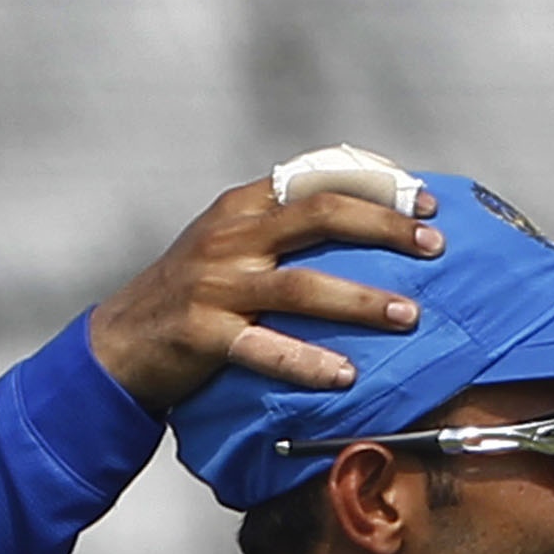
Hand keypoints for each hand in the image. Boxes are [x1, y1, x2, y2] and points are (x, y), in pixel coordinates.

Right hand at [85, 172, 442, 410]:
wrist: (120, 341)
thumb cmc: (193, 293)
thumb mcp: (232, 242)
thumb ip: (286, 226)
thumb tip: (368, 222)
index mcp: (243, 206)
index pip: (318, 178)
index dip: (377, 185)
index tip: (426, 203)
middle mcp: (232, 237)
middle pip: (320, 216)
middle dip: (384, 227)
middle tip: (433, 246)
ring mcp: (216, 284)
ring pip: (301, 286)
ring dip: (360, 300)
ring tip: (408, 315)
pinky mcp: (203, 333)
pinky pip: (264, 349)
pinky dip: (307, 362)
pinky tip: (345, 375)